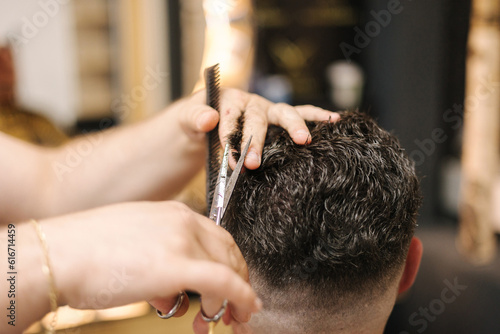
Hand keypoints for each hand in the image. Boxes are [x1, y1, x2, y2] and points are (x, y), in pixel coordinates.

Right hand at [34, 201, 260, 326]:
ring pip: (227, 269)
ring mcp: (182, 242)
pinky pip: (224, 282)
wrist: (56, 255)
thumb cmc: (84, 252)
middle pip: (228, 253)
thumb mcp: (132, 245)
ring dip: (231, 298)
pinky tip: (247, 310)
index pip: (217, 238)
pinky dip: (242, 297)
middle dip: (236, 282)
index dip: (230, 265)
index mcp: (173, 213)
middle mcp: (183, 222)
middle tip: (232, 309)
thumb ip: (160, 262)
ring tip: (214, 321)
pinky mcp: (177, 266)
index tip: (229, 286)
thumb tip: (172, 293)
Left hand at [175, 88, 339, 168]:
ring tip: (304, 139)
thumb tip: (209, 118)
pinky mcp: (279, 118)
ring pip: (283, 114)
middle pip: (257, 119)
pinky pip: (300, 113)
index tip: (229, 158)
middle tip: (254, 162)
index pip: (229, 116)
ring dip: (294, 126)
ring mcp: (267, 110)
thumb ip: (194, 117)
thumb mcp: (186, 119)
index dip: (229, 137)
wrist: (203, 122)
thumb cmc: (196, 122)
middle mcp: (251, 102)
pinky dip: (316, 116)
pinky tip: (334, 119)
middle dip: (256, 142)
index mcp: (228, 100)